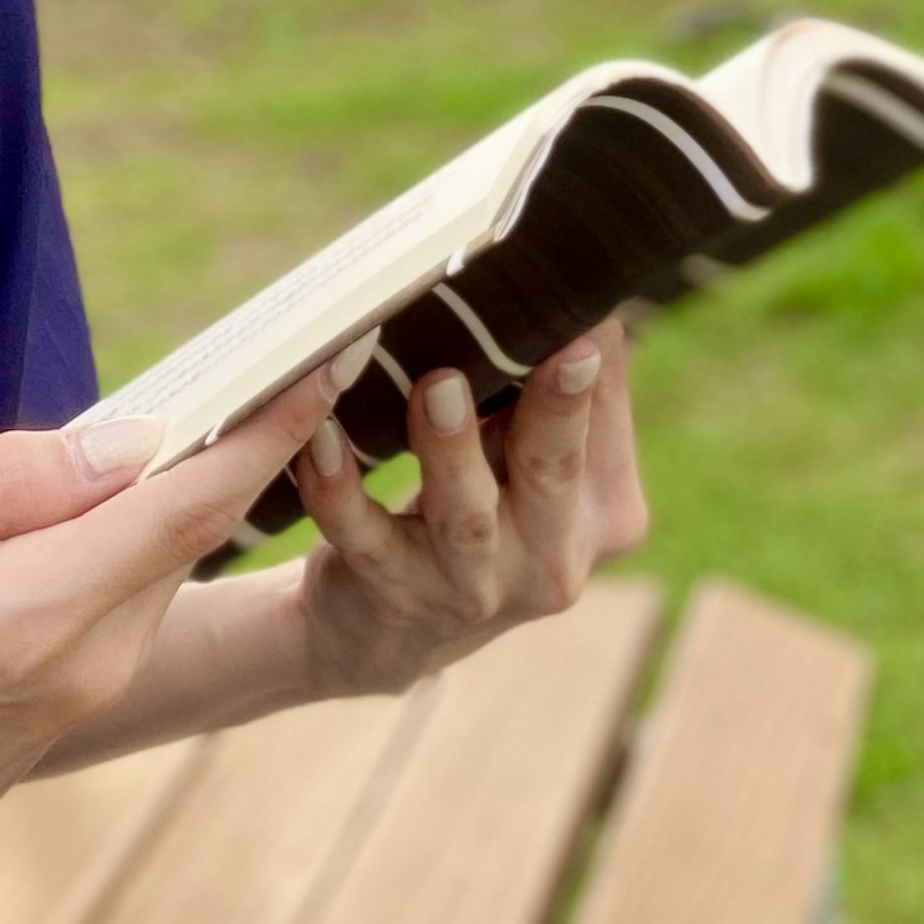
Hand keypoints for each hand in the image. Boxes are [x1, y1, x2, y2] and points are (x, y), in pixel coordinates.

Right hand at [0, 367, 342, 923]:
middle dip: (245, 436)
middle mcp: (94, 658)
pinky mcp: (92, 696)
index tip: (327, 362)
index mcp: (37, 614)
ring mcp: (100, 685)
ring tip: (219, 393)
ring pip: (170, 555)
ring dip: (198, 481)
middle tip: (289, 346)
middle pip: (198, 523)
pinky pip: (141, 588)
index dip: (269, 429)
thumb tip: (125, 438)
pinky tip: (129, 482)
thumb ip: (4, 489)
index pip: (191, 505)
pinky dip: (152, 528)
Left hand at [287, 318, 649, 698]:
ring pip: (466, 517)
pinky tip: (318, 439)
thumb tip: (571, 288)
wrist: (389, 634)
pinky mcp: (393, 593)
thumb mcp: (532, 470)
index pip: (605, 428)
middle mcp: (550, 558)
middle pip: (556, 474)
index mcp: (603, 513)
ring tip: (436, 388)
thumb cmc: (477, 509)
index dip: (596, 366)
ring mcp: (472, 586)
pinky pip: (363, 535)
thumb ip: (551, 398)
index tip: (586, 296)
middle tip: (560, 349)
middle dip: (556, 411)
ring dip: (451, 449)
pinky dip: (338, 485)